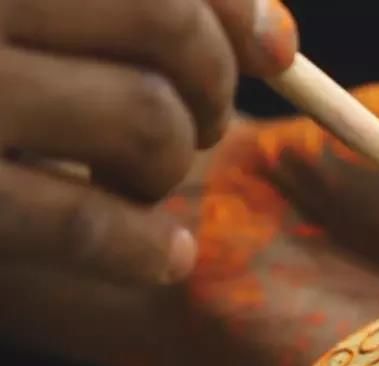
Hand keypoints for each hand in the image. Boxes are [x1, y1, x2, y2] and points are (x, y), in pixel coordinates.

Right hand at [0, 0, 297, 283]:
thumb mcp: (30, 30)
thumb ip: (130, 16)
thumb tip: (277, 42)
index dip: (233, 10)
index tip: (277, 53)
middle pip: (169, 19)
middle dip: (212, 83)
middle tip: (200, 127)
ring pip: (147, 114)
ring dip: (168, 163)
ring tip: (136, 181)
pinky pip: (83, 220)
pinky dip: (142, 245)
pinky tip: (166, 257)